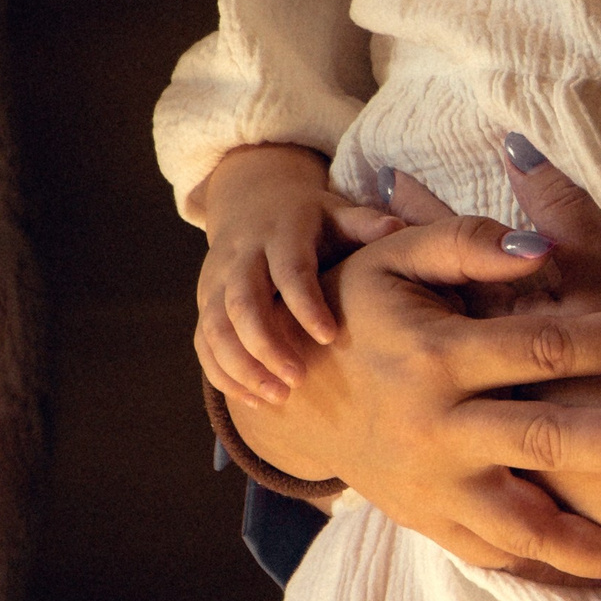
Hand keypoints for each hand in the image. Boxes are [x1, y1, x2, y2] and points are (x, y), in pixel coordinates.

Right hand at [194, 145, 402, 405]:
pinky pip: (204, 343)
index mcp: (281, 233)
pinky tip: (253, 400)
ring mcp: (217, 280)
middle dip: (267, 345)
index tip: (330, 337)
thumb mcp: (336, 212)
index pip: (289, 270)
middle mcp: (242, 256)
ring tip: (278, 397)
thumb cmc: (311, 219)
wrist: (253, 201)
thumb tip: (397, 227)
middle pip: (243, 303)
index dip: (306, 304)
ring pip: (216, 328)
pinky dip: (223, 373)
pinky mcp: (206, 302)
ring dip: (242, 367)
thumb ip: (363, 223)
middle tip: (298, 380)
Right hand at [226, 140, 600, 590]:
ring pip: (527, 529)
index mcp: (438, 357)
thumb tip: (538, 245)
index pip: (546, 346)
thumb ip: (467, 242)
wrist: (292, 393)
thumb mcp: (397, 257)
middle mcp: (439, 430)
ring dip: (600, 552)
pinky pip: (503, 559)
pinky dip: (558, 575)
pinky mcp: (433, 525)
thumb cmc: (361, 309)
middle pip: (549, 440)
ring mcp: (436, 489)